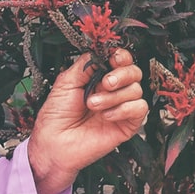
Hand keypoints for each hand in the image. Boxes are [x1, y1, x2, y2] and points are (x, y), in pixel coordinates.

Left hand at [27, 48, 147, 193]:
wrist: (55, 142)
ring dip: (113, 96)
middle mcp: (112, 90)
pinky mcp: (128, 124)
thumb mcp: (66, 82)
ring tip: (93, 105)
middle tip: (104, 83)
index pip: (120, 60)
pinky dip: (123, 109)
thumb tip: (101, 51)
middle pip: (134, 72)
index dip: (121, 56)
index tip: (114, 58)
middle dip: (121, 74)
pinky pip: (139, 108)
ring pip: (136, 90)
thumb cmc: (57, 114)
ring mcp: (121, 106)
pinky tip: (106, 116)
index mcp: (98, 77)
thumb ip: (85, 65)